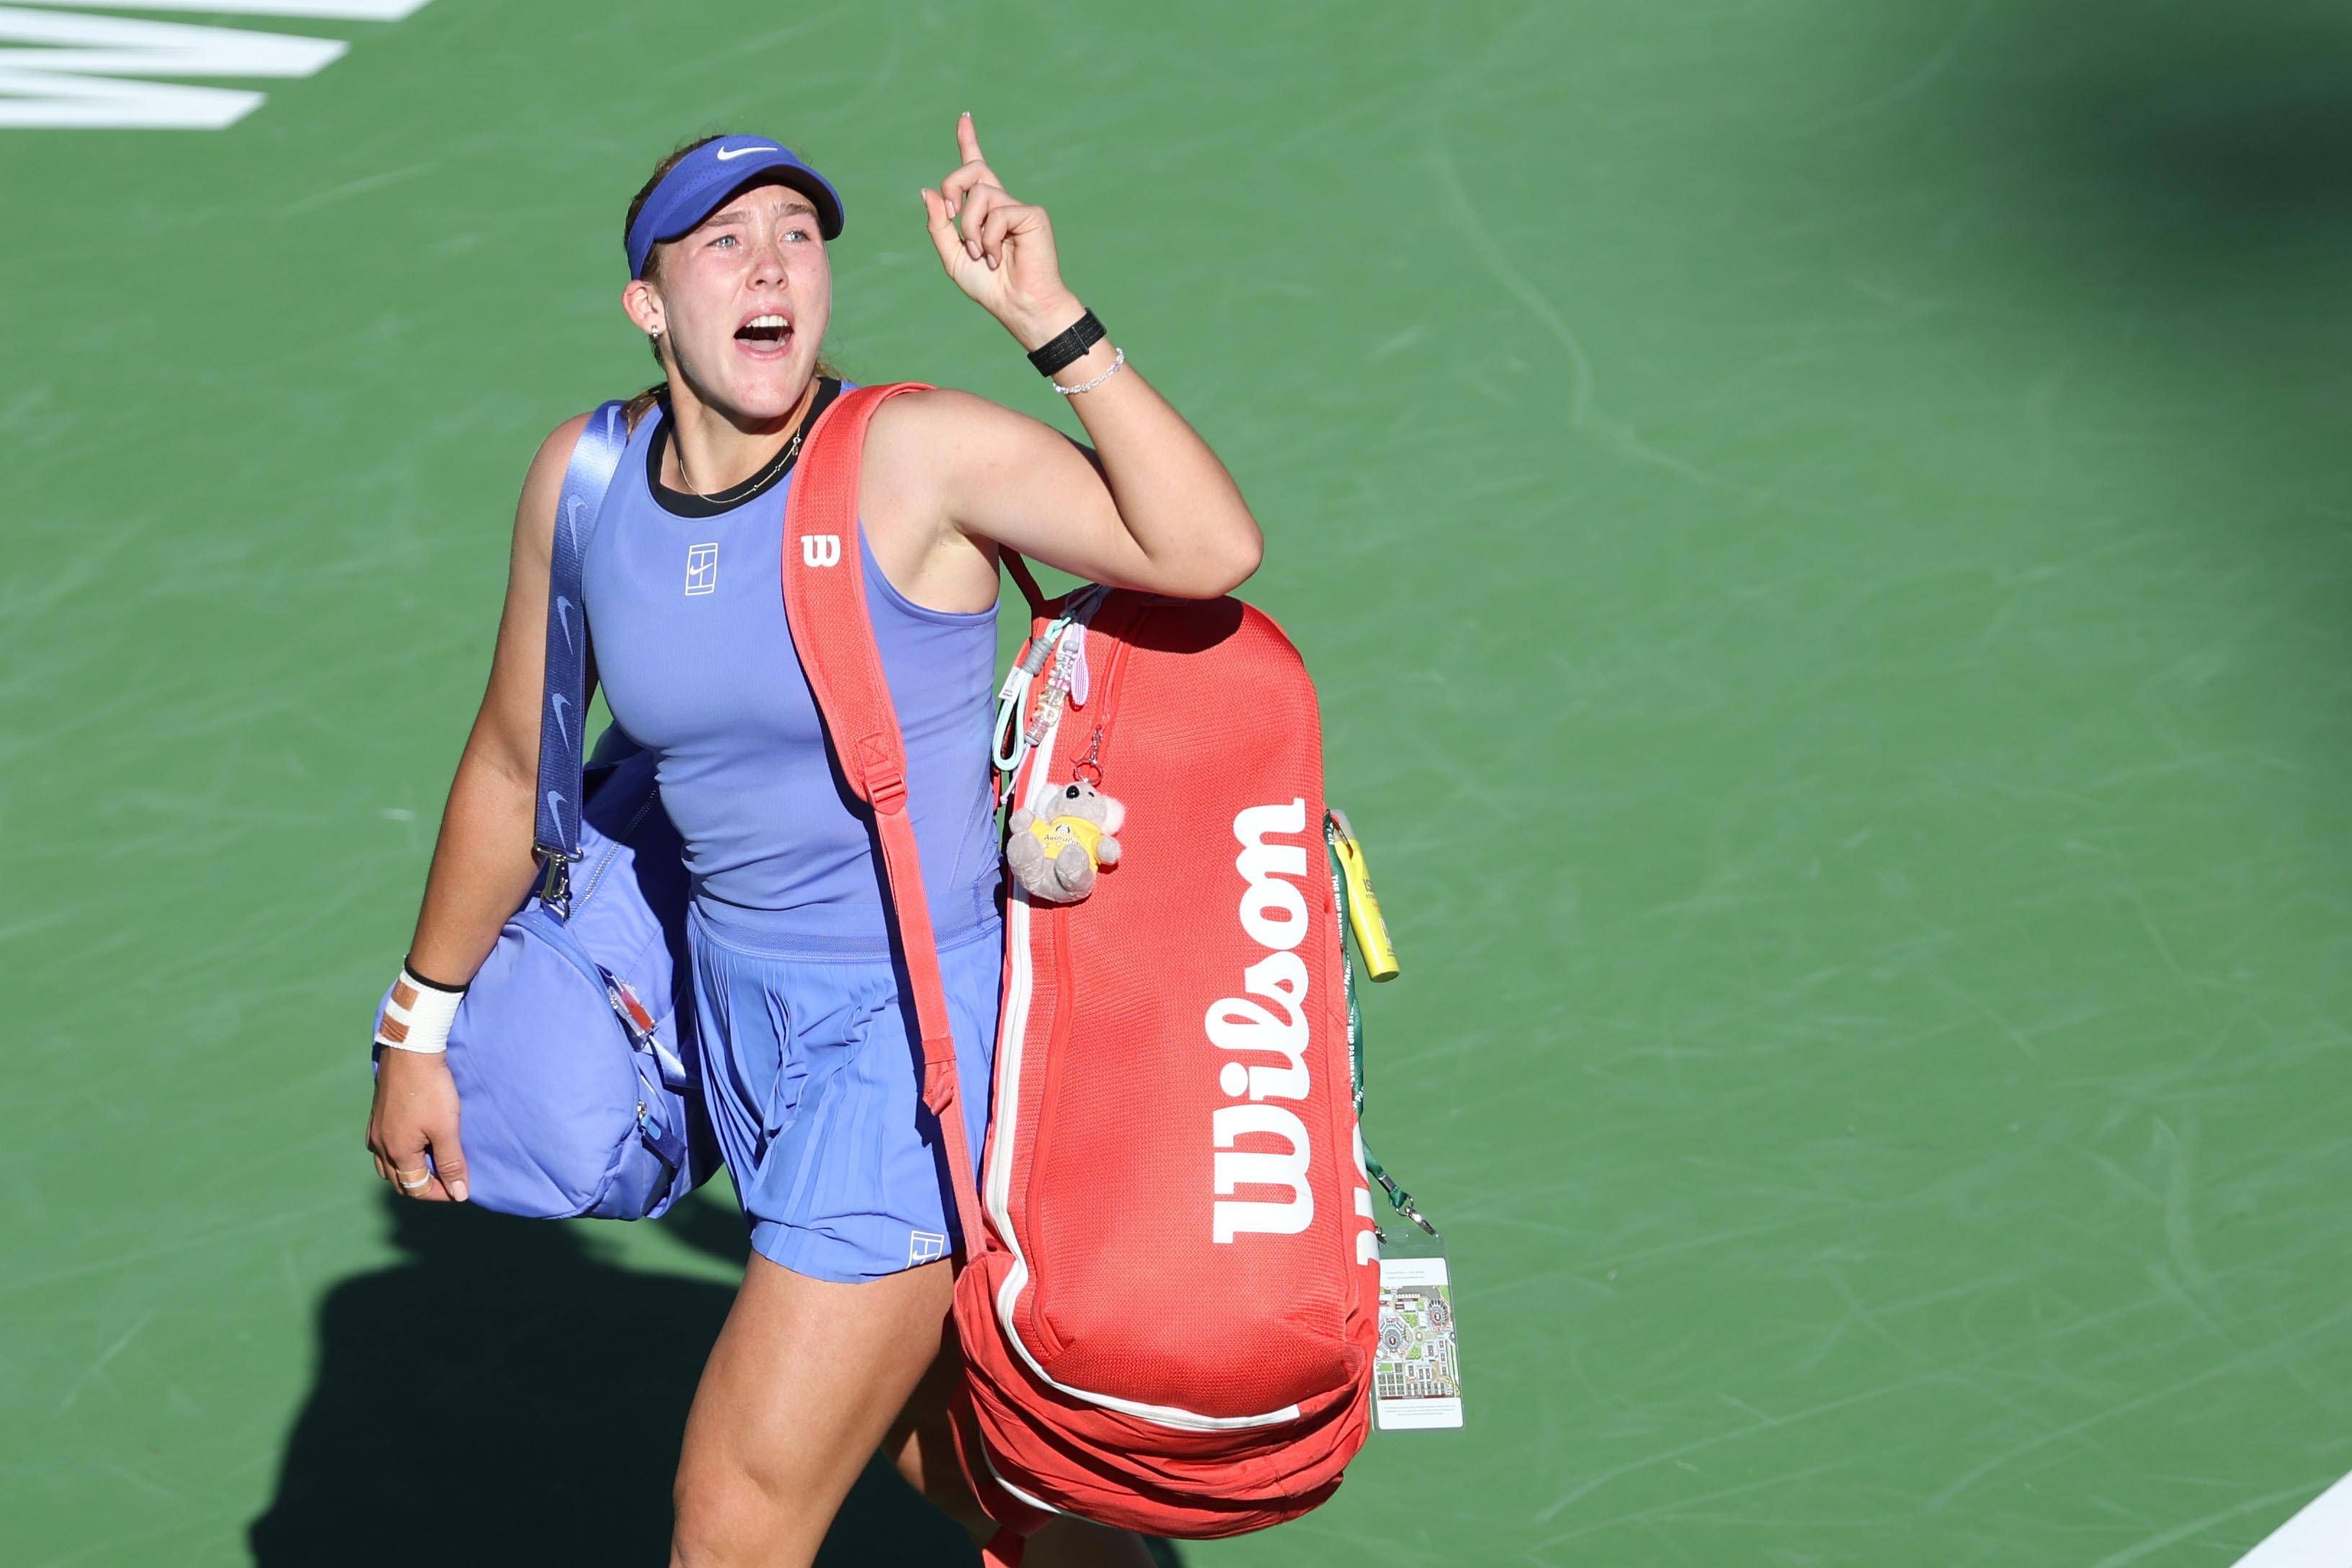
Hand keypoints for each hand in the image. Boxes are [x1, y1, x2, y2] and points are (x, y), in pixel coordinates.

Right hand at [367, 1047, 469, 1201]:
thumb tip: (459, 1194)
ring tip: (433, 1163)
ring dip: (409, 1171)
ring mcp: (375, 1130)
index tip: (460, 1188)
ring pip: (388, 1166)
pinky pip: (383, 1147)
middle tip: (449, 1179)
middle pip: (400, 1181)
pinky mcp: (376, 1116)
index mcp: (398, 1153)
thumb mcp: (447, 1128)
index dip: (441, 1193)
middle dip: (424, 1185)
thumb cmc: (431, 1090)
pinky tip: (415, 1143)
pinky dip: (399, 1155)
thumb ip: (452, 1162)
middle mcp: (380, 1146)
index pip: (417, 1188)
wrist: (410, 1051)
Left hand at [919, 111, 1084, 350]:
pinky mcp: (1032, 214)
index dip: (969, 142)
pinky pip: (997, 213)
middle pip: (972, 170)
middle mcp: (1002, 203)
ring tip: (983, 254)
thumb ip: (939, 225)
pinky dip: (989, 239)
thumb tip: (928, 190)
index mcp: (984, 211)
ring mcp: (1018, 207)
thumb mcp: (953, 256)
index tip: (964, 118)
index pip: (976, 169)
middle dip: (953, 187)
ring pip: (980, 194)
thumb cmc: (990, 286)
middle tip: (952, 216)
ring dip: (971, 227)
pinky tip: (999, 257)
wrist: (1018, 305)